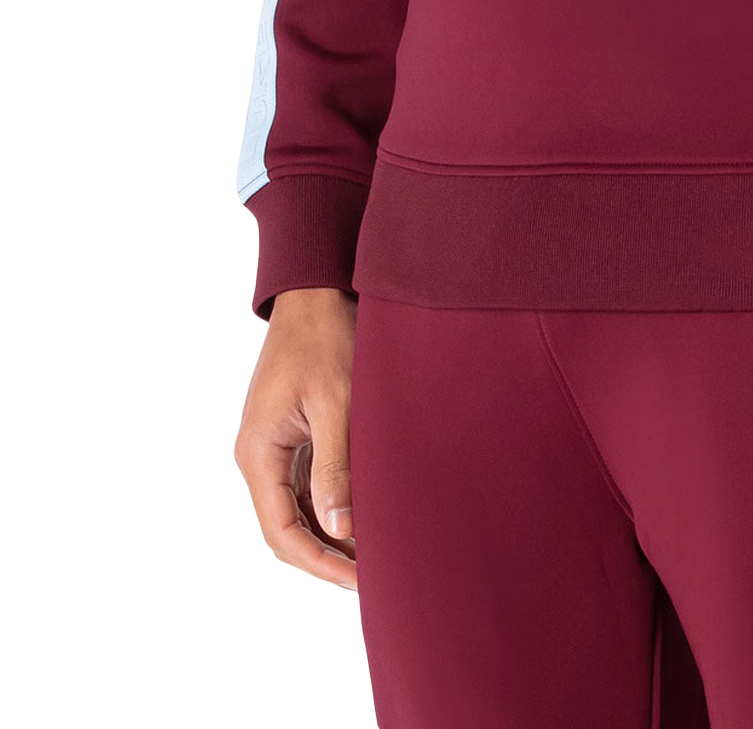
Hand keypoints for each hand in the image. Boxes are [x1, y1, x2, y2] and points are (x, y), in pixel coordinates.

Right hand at [234, 286, 359, 589]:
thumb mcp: (335, 402)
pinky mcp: (291, 434)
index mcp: (258, 453)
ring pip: (297, 510)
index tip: (359, 581)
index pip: (282, 533)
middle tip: (374, 577)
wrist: (316, 290)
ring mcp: (273, 446)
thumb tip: (338, 528)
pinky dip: (332, 505)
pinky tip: (364, 514)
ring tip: (375, 553)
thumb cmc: (326, 338)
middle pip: (286, 529)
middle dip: (326, 557)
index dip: (320, 563)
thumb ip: (335, 466)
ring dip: (330, 534)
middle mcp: (258, 455)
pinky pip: (306, 484)